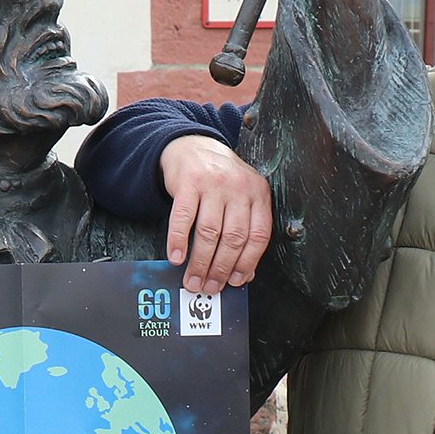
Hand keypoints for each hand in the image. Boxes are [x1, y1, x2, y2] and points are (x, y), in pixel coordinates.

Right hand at [159, 135, 272, 294]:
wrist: (193, 146)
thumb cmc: (219, 180)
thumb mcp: (240, 198)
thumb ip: (245, 231)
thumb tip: (244, 273)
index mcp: (258, 193)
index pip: (258, 236)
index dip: (247, 263)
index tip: (235, 281)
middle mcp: (238, 187)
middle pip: (233, 238)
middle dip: (220, 269)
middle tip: (209, 287)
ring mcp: (214, 183)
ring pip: (209, 232)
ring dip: (200, 262)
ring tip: (193, 279)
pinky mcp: (188, 182)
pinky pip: (183, 218)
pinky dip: (178, 241)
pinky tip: (176, 257)